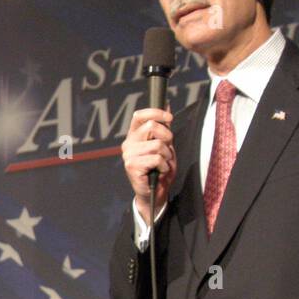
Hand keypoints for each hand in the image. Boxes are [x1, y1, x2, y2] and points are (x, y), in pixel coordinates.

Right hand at [122, 107, 176, 225]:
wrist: (155, 193)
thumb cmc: (159, 169)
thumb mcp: (165, 145)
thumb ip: (164, 128)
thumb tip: (167, 105)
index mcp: (134, 136)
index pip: (140, 116)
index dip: (156, 112)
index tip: (169, 118)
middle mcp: (128, 143)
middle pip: (151, 126)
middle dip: (167, 137)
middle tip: (167, 150)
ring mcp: (128, 155)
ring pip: (157, 145)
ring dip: (167, 156)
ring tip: (163, 164)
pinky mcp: (131, 166)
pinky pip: (156, 159)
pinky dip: (164, 166)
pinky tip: (159, 172)